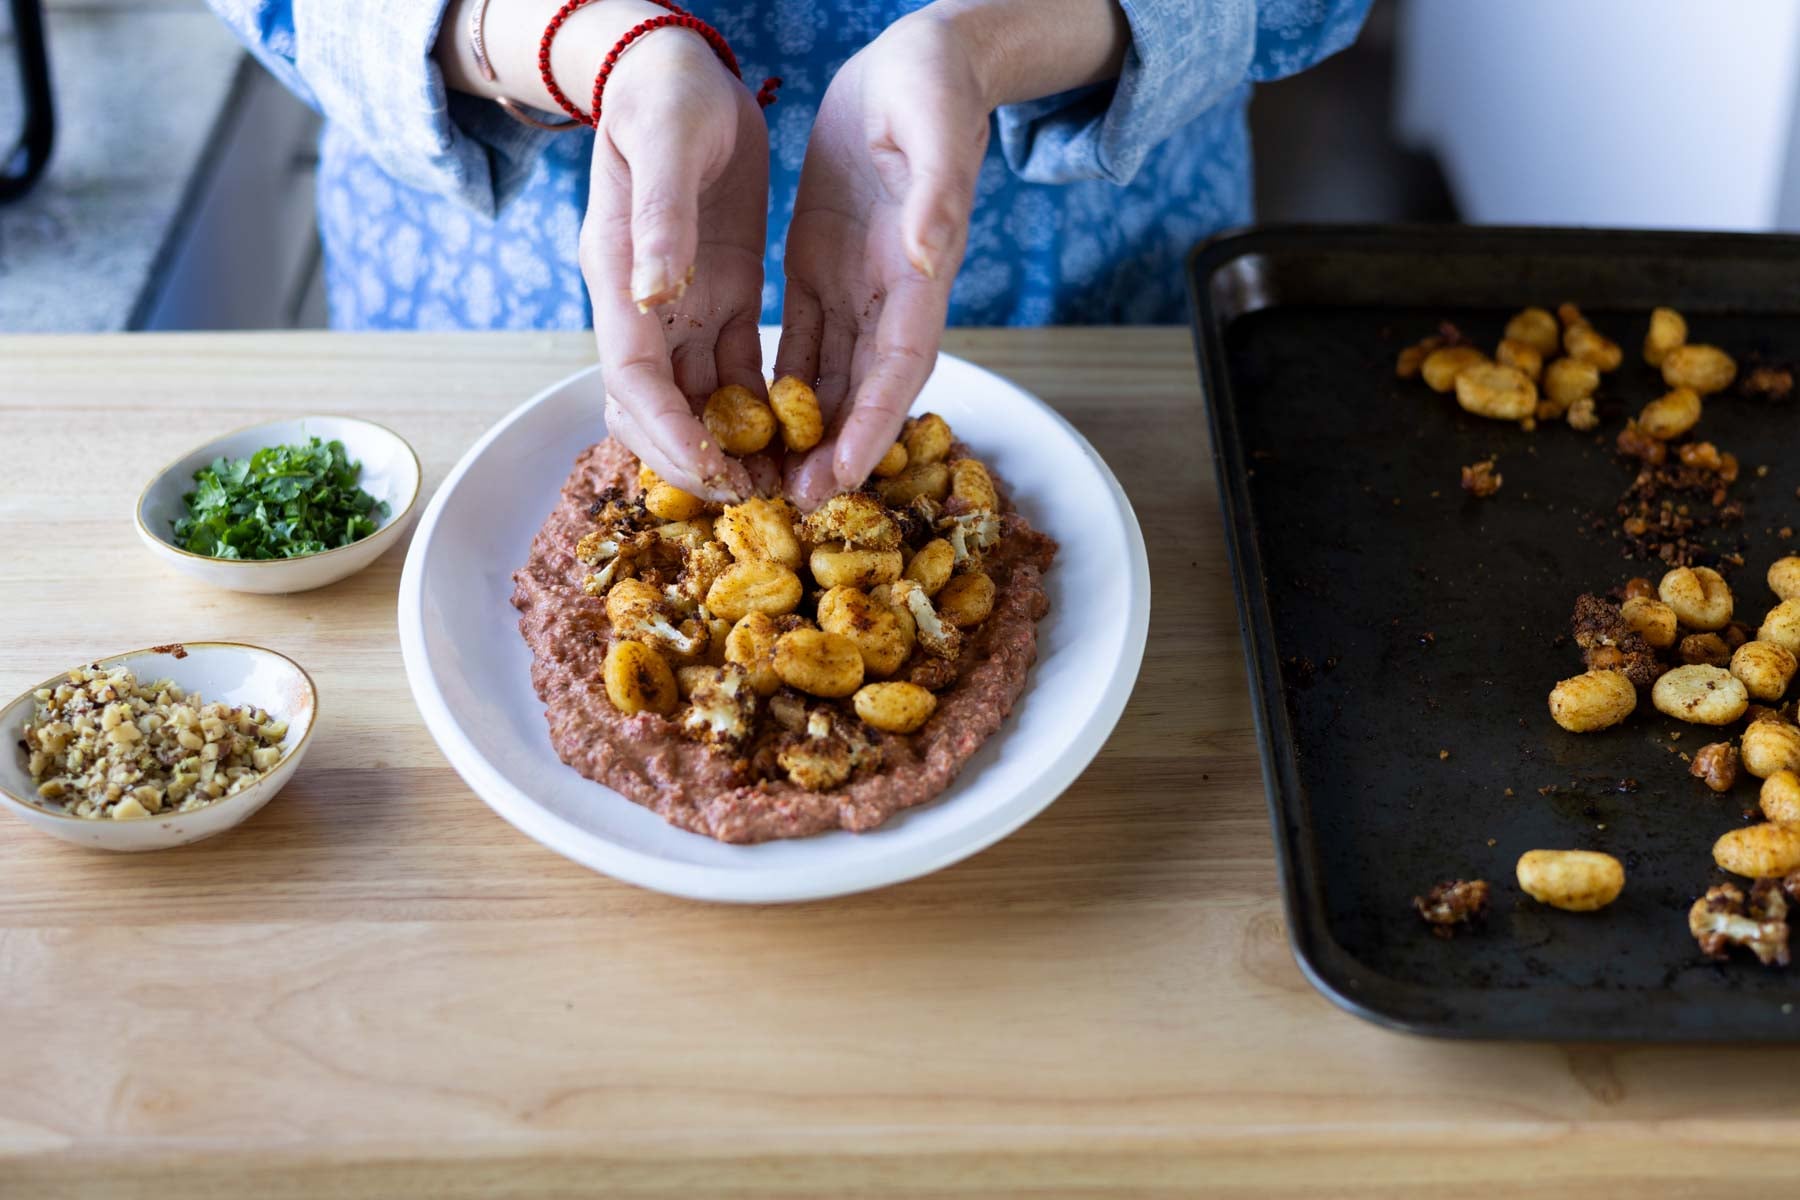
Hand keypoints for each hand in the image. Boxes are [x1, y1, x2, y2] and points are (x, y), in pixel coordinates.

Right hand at [580, 32, 770, 499]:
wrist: (673, 66)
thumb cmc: (665, 95)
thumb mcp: (664, 144)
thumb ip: (658, 220)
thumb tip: (651, 295)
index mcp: (619, 275)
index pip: (635, 380)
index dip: (669, 433)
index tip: (715, 475)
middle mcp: (643, 304)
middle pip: (657, 409)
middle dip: (698, 459)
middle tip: (755, 500)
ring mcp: (680, 305)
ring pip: (698, 401)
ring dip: (733, 447)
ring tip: (784, 485)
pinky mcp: (717, 295)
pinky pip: (734, 372)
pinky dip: (759, 410)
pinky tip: (799, 437)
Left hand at [775, 15, 990, 507]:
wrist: (918, 59)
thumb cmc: (931, 83)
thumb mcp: (933, 124)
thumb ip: (935, 191)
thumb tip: (926, 251)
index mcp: (920, 268)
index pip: (898, 364)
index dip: (874, 423)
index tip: (848, 475)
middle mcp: (891, 291)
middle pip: (863, 390)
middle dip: (836, 451)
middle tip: (800, 506)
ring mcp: (856, 284)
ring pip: (828, 376)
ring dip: (804, 433)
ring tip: (770, 482)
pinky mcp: (823, 268)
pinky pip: (801, 340)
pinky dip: (780, 385)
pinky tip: (749, 420)